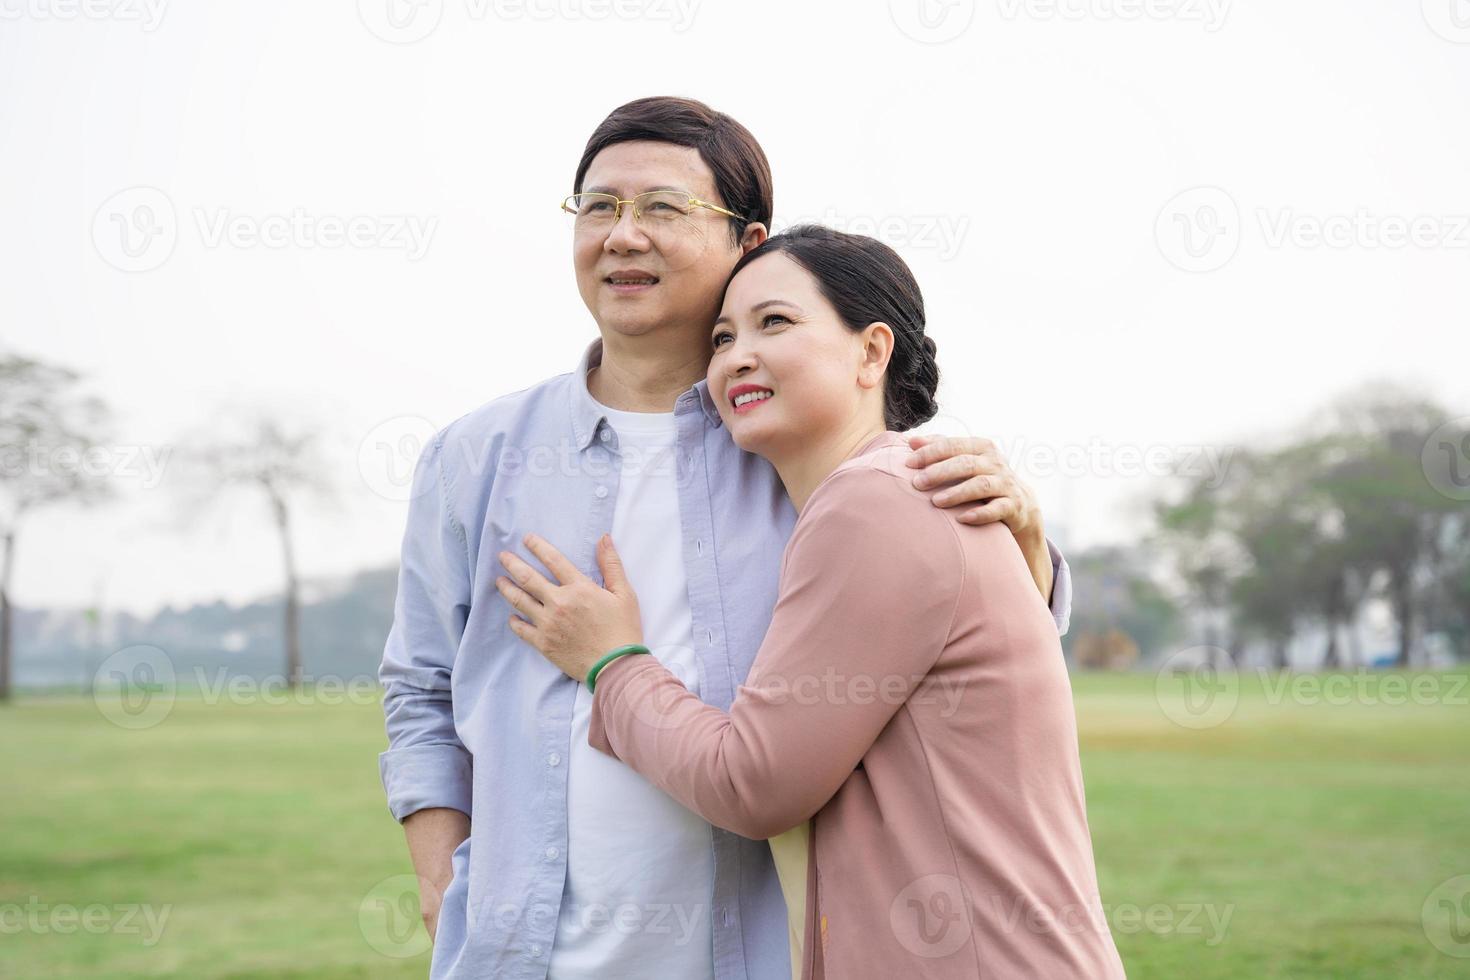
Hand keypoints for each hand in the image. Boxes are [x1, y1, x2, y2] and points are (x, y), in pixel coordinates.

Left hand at [495, 533, 643, 682]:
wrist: (616, 666)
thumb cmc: (623, 629)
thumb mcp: (624, 593)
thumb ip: (611, 564)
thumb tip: (604, 538)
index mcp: (579, 588)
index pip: (553, 560)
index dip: (538, 547)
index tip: (527, 539)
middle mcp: (559, 603)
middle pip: (528, 578)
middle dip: (512, 564)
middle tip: (502, 556)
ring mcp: (548, 624)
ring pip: (520, 601)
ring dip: (507, 588)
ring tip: (499, 580)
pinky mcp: (543, 643)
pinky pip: (521, 629)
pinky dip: (514, 621)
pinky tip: (511, 616)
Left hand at [905, 433, 1042, 535]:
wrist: (1020, 503)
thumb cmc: (982, 477)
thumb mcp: (966, 458)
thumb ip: (940, 447)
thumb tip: (911, 441)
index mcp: (982, 447)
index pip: (953, 445)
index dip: (930, 453)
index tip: (908, 464)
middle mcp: (995, 462)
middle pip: (965, 464)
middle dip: (940, 472)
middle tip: (917, 483)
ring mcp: (1005, 484)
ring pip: (980, 486)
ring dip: (957, 493)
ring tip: (936, 502)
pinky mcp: (1013, 505)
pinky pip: (997, 509)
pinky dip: (980, 514)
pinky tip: (962, 519)